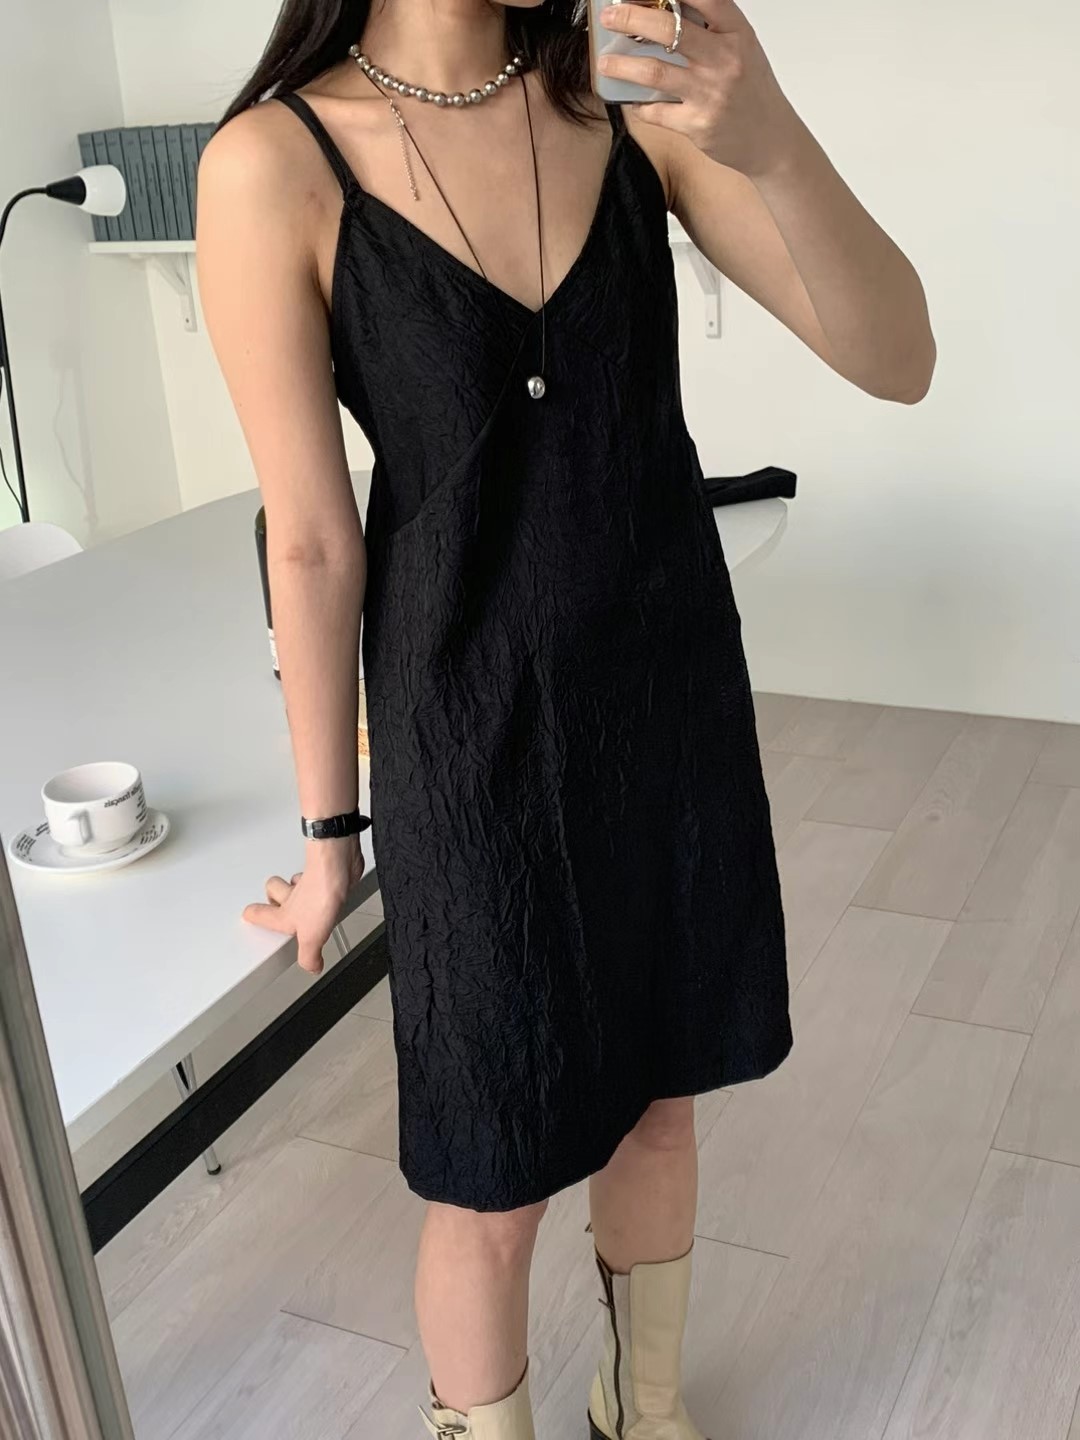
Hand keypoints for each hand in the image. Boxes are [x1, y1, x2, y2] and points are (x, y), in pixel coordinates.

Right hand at [243, 837, 365, 974]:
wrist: (339, 866)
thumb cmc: (320, 893)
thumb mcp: (312, 936)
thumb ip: (308, 956)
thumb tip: (311, 967)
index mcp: (285, 913)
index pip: (259, 914)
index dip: (253, 915)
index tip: (248, 915)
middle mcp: (294, 896)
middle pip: (274, 889)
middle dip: (273, 894)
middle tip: (276, 901)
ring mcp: (310, 884)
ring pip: (296, 882)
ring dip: (297, 886)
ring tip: (304, 897)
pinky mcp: (326, 876)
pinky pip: (319, 878)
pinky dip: (321, 882)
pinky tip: (330, 890)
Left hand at [597, 0, 800, 177]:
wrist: (770, 140)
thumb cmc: (751, 91)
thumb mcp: (742, 48)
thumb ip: (711, 28)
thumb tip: (665, 9)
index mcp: (737, 33)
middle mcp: (724, 60)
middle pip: (669, 29)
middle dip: (631, 18)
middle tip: (611, 16)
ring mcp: (709, 94)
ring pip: (654, 72)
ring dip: (622, 65)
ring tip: (605, 62)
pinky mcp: (696, 125)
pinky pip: (655, 112)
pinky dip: (638, 105)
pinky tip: (632, 100)